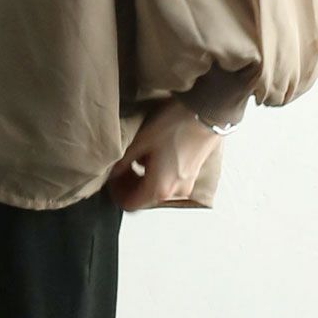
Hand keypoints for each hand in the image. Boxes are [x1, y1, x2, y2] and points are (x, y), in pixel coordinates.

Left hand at [106, 98, 221, 210]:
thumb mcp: (141, 141)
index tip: (111, 180)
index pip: (130, 205)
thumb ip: (124, 161)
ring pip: (156, 192)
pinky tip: (152, 157)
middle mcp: (174, 192)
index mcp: (159, 188)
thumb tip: (113, 171)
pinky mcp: (192, 176)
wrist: (206, 113)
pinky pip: (169, 184)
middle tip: (120, 169)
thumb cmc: (177, 125)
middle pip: (143, 200)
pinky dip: (156, 177)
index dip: (116, 194)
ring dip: (142, 181)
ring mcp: (185, 185)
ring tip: (135, 161)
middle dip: (128, 187)